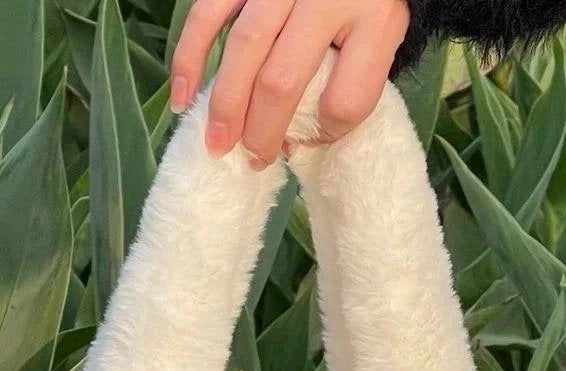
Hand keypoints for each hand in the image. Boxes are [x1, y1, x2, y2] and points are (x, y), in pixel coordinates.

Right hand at [170, 0, 410, 167]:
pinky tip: (183, 94)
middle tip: (253, 160)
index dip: (327, 134)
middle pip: (282, 80)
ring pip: (244, 49)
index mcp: (374, 21)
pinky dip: (190, 56)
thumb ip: (353, 81)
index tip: (311, 141)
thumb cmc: (365, 0)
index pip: (347, 99)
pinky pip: (208, 11)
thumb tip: (296, 137)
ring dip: (225, 105)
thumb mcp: (382, 37)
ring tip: (217, 143)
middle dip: (261, 130)